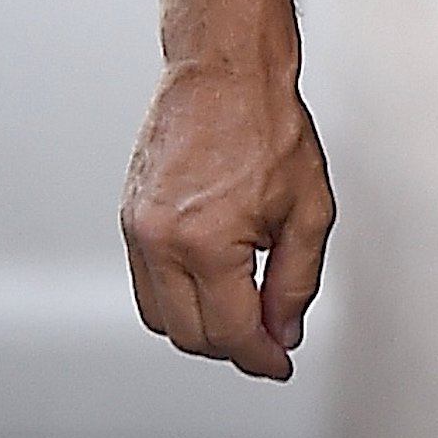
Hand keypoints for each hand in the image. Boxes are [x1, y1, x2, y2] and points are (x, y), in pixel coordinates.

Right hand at [120, 58, 334, 381]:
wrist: (225, 74)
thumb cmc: (269, 127)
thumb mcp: (310, 208)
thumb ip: (297, 279)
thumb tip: (284, 329)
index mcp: (207, 243)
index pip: (231, 332)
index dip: (261, 357)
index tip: (279, 363)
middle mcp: (161, 243)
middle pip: (190, 335)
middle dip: (233, 346)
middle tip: (270, 336)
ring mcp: (137, 232)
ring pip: (160, 317)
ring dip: (201, 326)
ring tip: (245, 310)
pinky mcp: (128, 219)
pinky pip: (146, 284)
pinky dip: (178, 297)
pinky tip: (213, 282)